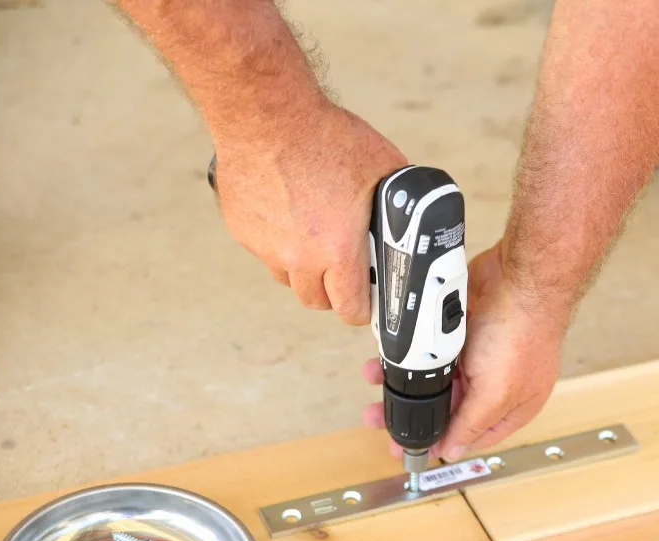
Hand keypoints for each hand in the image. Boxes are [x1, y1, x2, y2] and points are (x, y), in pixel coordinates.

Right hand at [211, 106, 406, 322]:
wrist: (265, 113)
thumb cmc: (325, 137)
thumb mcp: (383, 168)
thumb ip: (399, 202)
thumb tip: (415, 215)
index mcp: (338, 250)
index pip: (350, 309)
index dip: (362, 309)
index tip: (367, 301)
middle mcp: (298, 257)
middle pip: (316, 301)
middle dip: (333, 292)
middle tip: (344, 271)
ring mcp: (266, 246)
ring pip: (287, 278)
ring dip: (304, 270)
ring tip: (316, 240)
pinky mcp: (242, 230)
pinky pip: (264, 250)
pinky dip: (278, 242)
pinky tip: (288, 213)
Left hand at [361, 244, 565, 460]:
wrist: (519, 278)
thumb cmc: (522, 333)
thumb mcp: (496, 393)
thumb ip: (472, 424)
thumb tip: (453, 451)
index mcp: (510, 406)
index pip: (470, 435)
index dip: (438, 441)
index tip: (404, 445)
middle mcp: (495, 384)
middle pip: (447, 406)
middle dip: (412, 410)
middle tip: (377, 417)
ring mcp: (478, 356)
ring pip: (434, 376)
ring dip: (404, 379)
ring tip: (375, 378)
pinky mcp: (462, 331)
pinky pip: (429, 348)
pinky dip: (410, 352)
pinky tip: (388, 354)